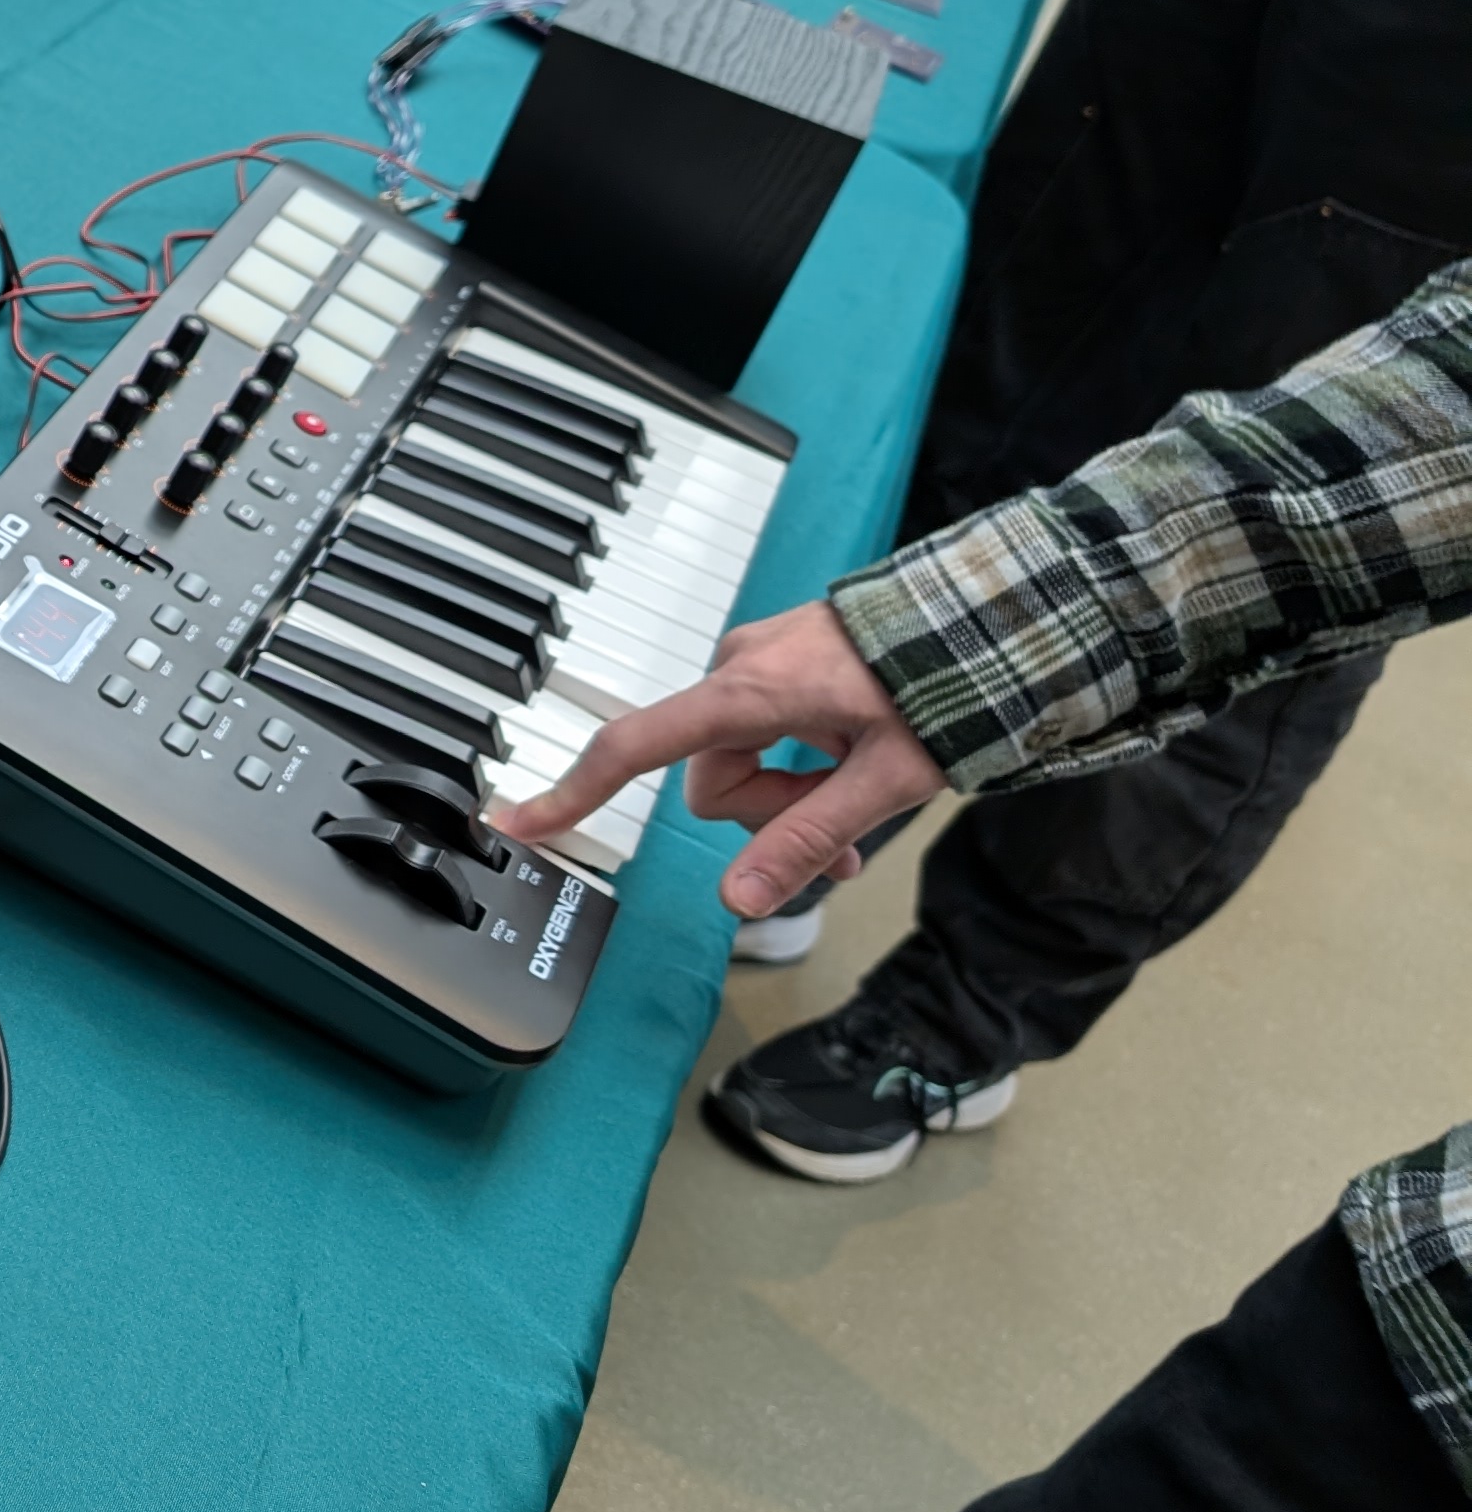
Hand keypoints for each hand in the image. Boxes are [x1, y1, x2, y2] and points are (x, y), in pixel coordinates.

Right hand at [492, 601, 950, 920]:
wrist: (992, 610)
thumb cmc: (945, 684)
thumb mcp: (885, 779)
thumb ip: (807, 839)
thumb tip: (739, 901)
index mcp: (749, 691)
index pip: (635, 747)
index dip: (573, 791)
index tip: (518, 820)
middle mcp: (737, 667)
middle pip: (710, 778)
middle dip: (769, 817)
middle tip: (843, 842)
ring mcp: (756, 661)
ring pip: (737, 761)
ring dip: (789, 796)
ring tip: (860, 806)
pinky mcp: (778, 661)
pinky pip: (760, 732)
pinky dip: (796, 765)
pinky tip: (849, 767)